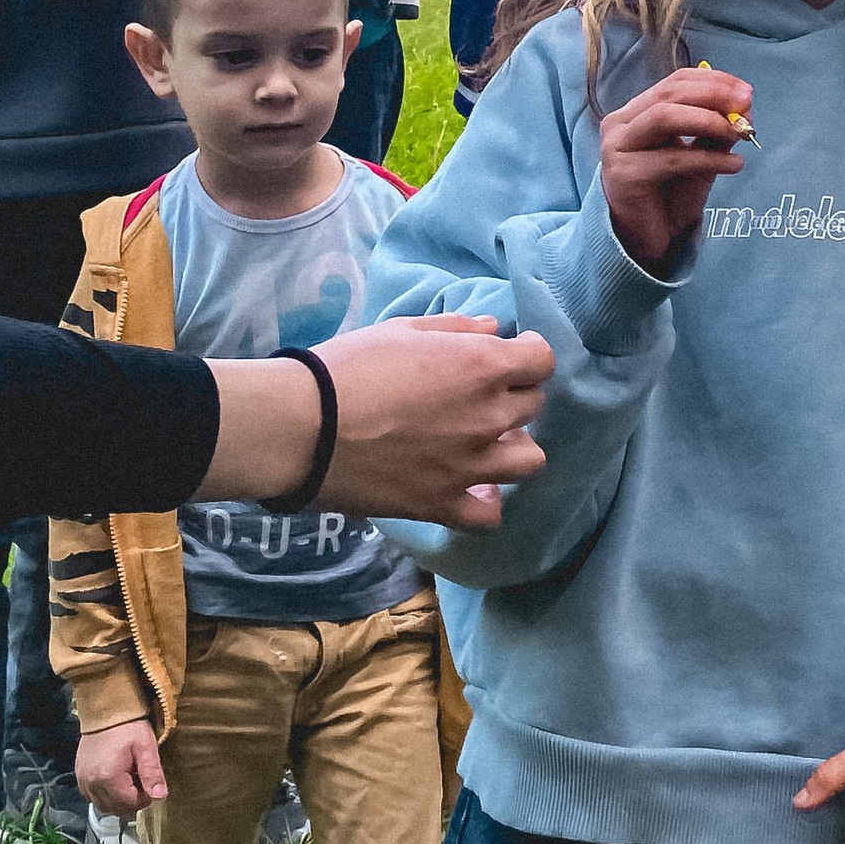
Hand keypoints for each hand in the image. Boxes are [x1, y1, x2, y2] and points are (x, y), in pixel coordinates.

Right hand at [77, 717, 167, 817]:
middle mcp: (91, 784)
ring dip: (118, 800)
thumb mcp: (146, 747)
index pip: (130, 804)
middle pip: (115, 808)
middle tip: (140, 780)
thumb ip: (152, 773)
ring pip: (103, 805)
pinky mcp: (79, 775)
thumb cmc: (129, 726)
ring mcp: (82, 780)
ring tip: (128, 780)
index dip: (144, 797)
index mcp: (108, 778)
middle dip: (131, 800)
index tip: (149, 782)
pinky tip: (114, 780)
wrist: (105, 709)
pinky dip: (104, 795)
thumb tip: (160, 797)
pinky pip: (91, 797)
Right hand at [200, 317, 552, 523]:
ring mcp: (469, 466)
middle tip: (480, 394)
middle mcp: (487, 417)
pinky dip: (486, 502)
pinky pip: (489, 515)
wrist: (303, 428)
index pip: (541, 361)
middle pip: (532, 405)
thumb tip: (495, 328)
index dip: (529, 354)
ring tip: (486, 442)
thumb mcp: (399, 330)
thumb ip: (454, 328)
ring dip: (513, 447)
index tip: (512, 353)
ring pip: (530, 460)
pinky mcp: (442, 504)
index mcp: (480, 367)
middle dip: (514, 394)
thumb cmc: (346, 367)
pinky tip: (471, 488)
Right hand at [600, 64, 751, 273]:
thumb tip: (744, 106)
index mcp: (636, 112)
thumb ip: (714, 131)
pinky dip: (708, 159)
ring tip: (739, 133)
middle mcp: (620, 124)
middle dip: (713, 94)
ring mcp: (617, 148)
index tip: (745, 91)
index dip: (713, 81)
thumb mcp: (698, 156)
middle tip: (746, 105)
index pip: (675, 82)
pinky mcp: (624, 175)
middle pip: (669, 94)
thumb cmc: (670, 195)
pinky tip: (734, 165)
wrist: (647, 240)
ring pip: (665, 117)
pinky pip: (672, 158)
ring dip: (709, 121)